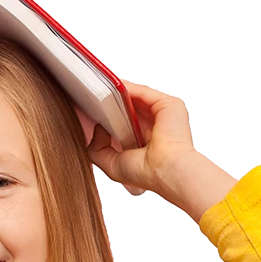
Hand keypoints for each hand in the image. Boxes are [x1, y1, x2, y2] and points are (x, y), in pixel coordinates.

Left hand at [83, 80, 197, 196]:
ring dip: (117, 93)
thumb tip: (98, 127)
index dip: (109, 117)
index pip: (125, 123)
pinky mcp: (168, 104)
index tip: (92, 113)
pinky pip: (143, 92)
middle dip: (111, 103)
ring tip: (98, 89)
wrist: (166, 170)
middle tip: (91, 98)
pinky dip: (127, 88)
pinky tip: (112, 88)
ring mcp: (163, 114)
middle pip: (130, 107)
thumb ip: (98, 149)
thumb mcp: (112, 164)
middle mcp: (155, 126)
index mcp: (145, 142)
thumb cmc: (146, 174)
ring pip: (136, 98)